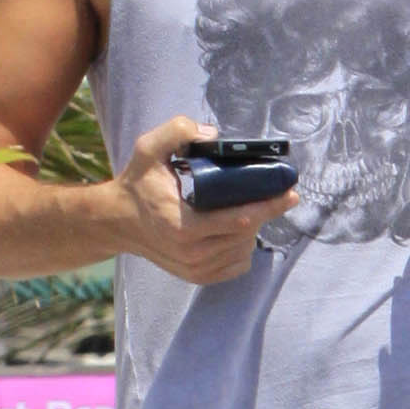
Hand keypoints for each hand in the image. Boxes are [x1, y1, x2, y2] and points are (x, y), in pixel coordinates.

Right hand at [110, 115, 293, 285]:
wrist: (118, 221)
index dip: (268, 206)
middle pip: (246, 235)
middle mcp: (190, 253)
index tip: (291, 194)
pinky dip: (243, 247)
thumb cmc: (138, 184)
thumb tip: (214, 136)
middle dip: (263, 213)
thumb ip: (177, 131)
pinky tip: (238, 230)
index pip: (238, 220)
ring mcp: (195, 269)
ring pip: (244, 251)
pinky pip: (237, 265)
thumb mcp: (148, 149)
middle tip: (271, 193)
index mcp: (181, 225)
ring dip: (253, 230)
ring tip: (248, 208)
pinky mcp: (198, 277)